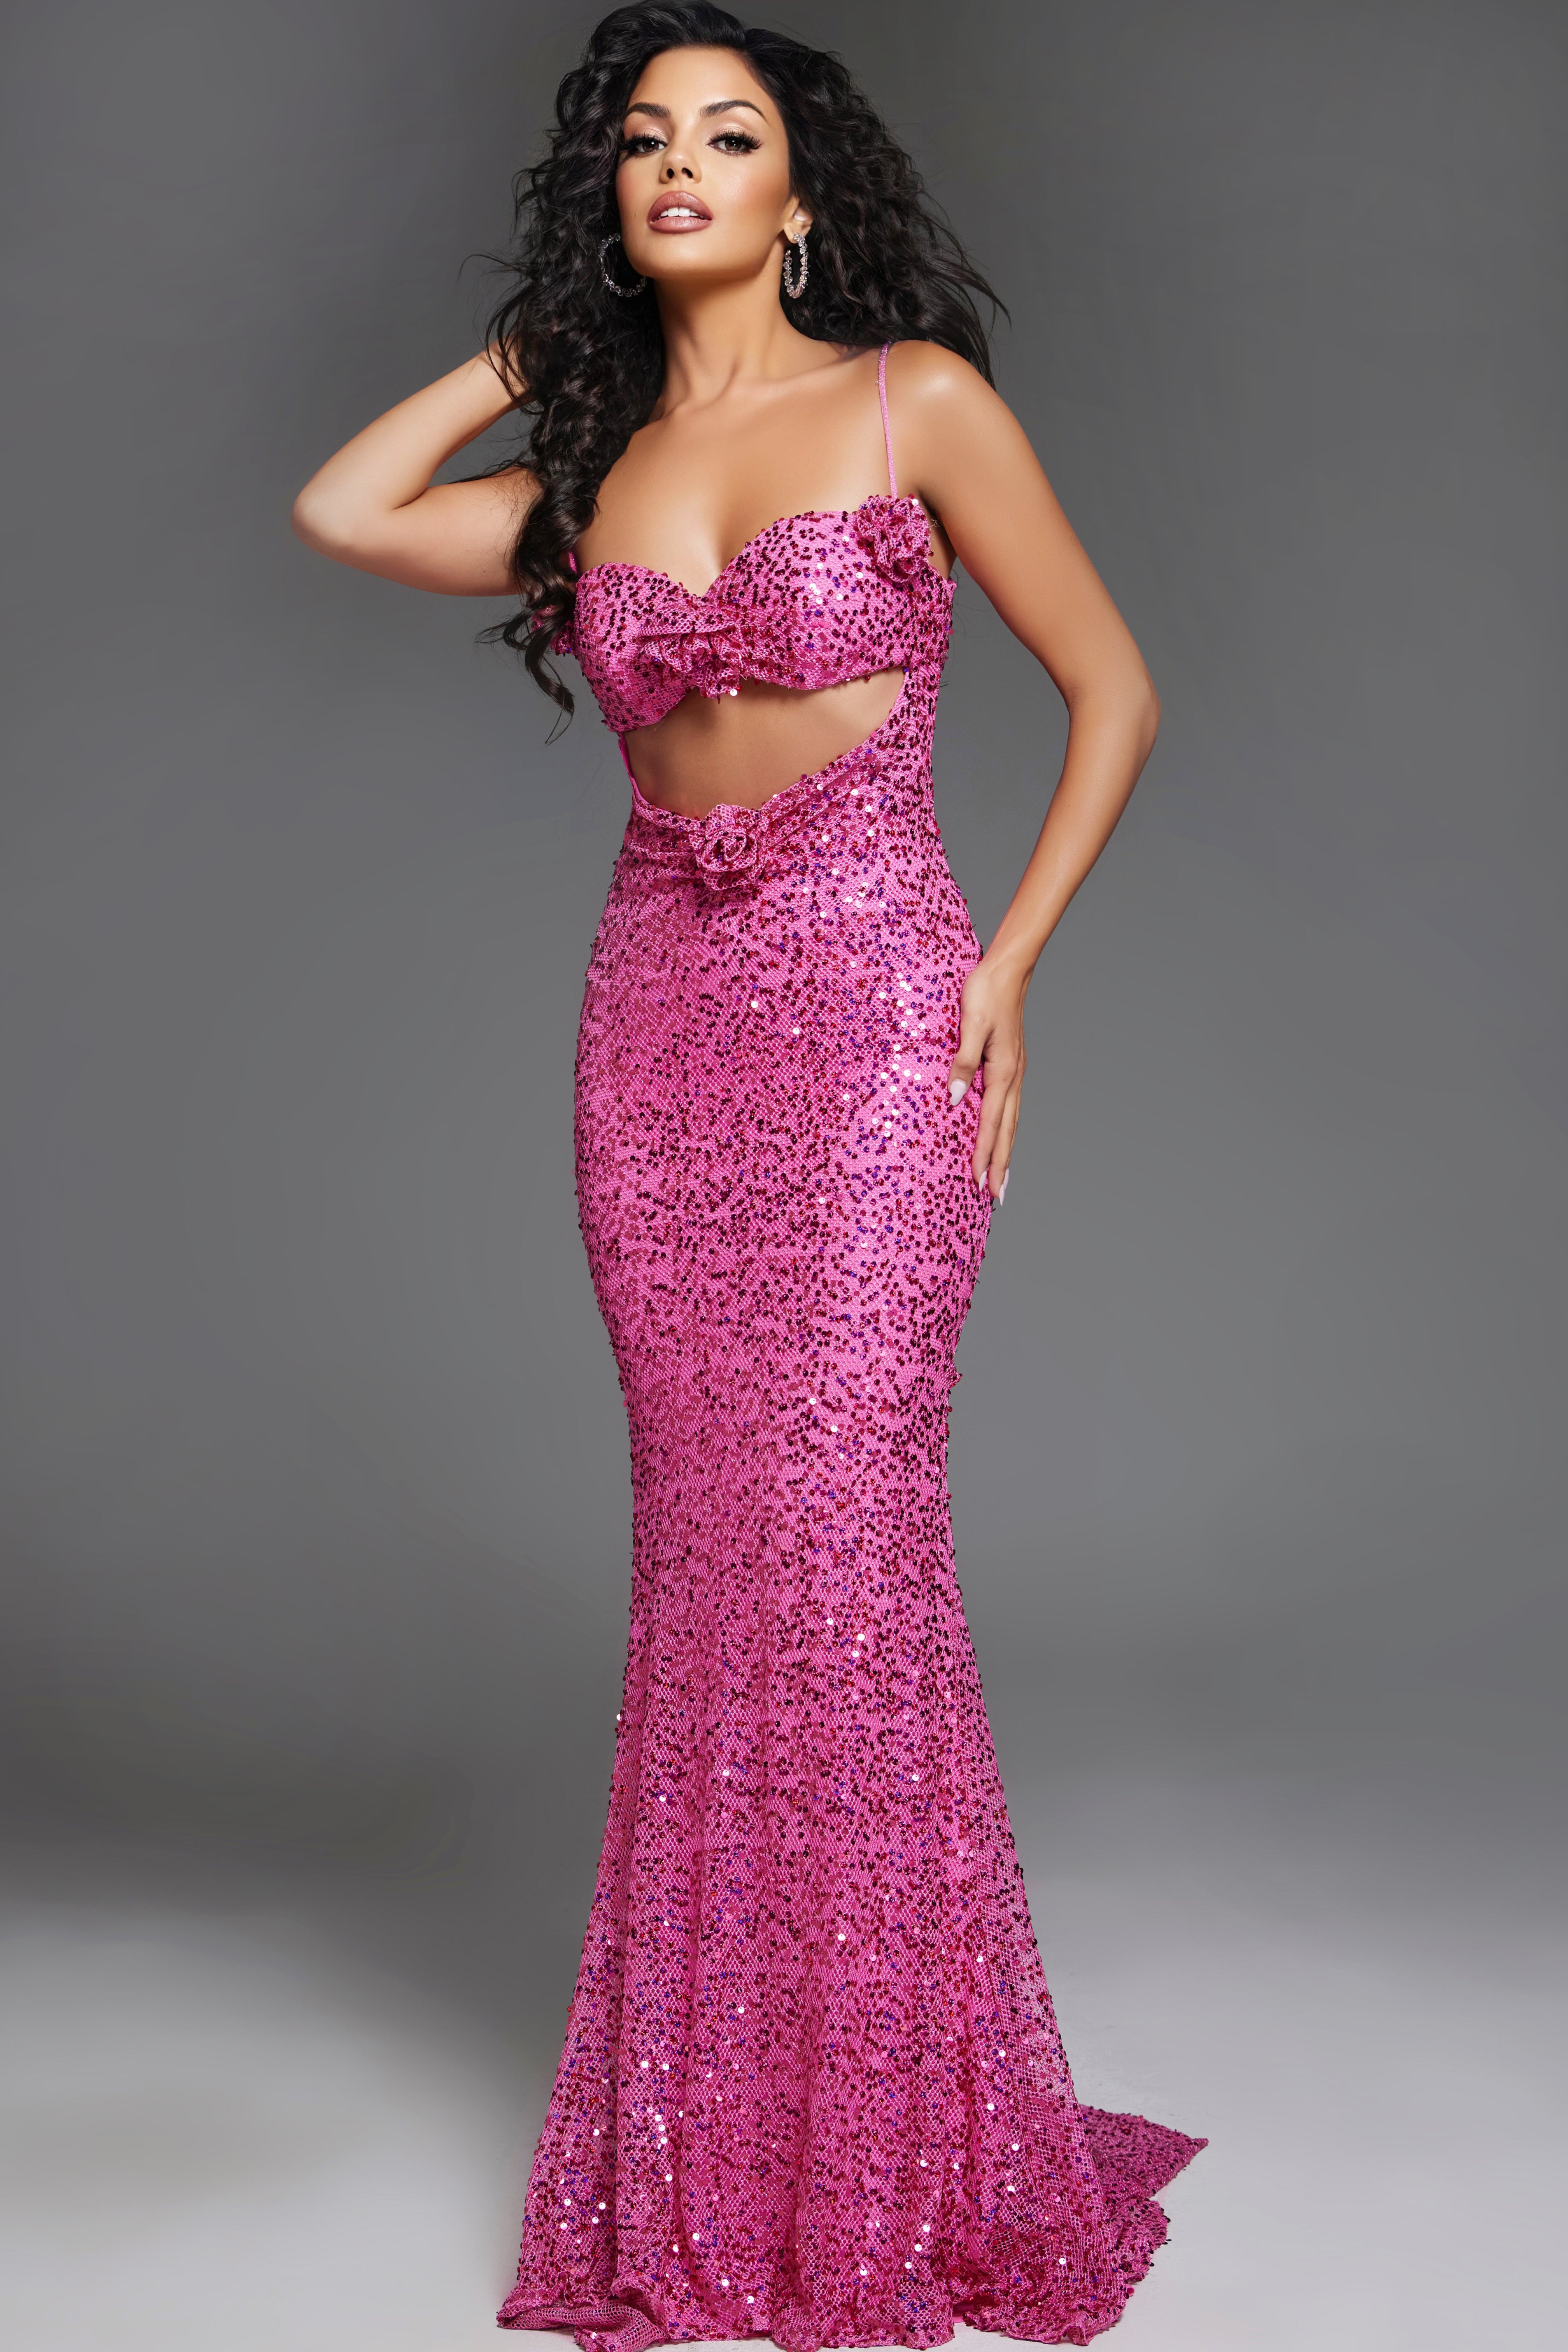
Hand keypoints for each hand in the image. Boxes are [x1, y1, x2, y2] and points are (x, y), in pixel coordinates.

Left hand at [948, 954, 1027, 1202]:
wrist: (1008, 970)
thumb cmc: (985, 993)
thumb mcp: (970, 1024)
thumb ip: (964, 1062)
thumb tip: (956, 1099)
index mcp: (1003, 1072)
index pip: (991, 1124)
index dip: (983, 1155)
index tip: (978, 1183)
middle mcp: (1013, 1077)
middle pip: (1007, 1131)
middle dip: (1000, 1165)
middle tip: (996, 1197)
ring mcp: (1014, 1072)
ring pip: (1011, 1122)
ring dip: (1005, 1152)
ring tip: (1001, 1178)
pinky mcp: (1011, 1066)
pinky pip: (1009, 1107)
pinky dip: (1006, 1130)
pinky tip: (1001, 1136)